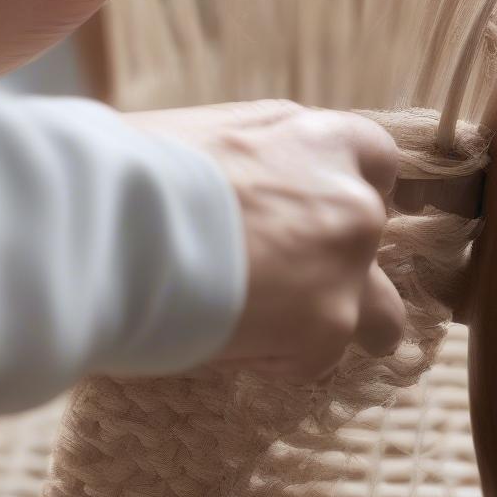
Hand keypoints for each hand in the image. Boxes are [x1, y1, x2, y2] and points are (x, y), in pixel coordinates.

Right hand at [126, 101, 405, 381]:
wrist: (114, 219)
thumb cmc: (136, 169)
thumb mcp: (209, 134)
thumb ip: (254, 160)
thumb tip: (241, 184)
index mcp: (320, 139)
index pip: (377, 163)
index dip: (349, 192)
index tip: (322, 215)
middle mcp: (350, 198)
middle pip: (378, 241)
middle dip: (344, 263)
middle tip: (293, 280)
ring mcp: (345, 266)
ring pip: (382, 318)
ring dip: (342, 327)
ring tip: (289, 341)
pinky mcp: (324, 327)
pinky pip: (316, 361)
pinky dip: (276, 362)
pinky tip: (226, 345)